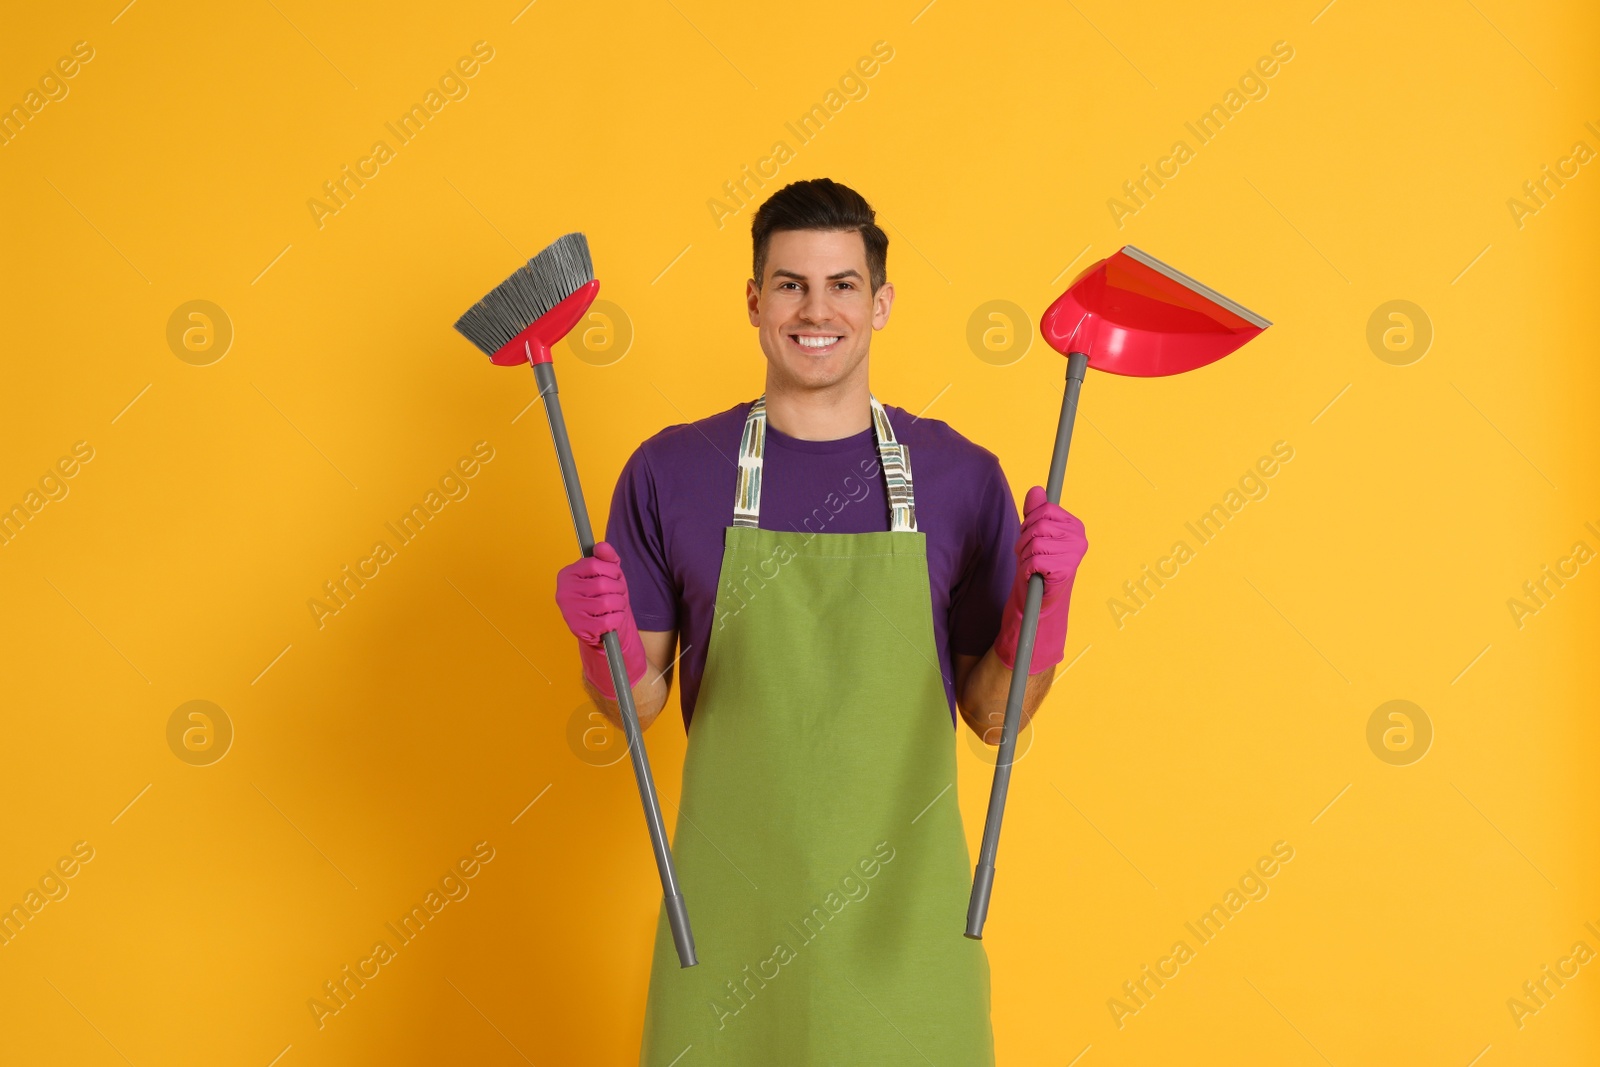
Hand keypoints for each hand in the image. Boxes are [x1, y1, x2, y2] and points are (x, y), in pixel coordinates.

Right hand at [554, 541, 646, 698]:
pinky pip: (607, 621)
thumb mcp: (607, 574)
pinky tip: (612, 620)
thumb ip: (606, 558)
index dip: (612, 570)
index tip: (614, 576)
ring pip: (607, 603)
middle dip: (618, 589)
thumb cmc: (603, 597)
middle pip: (603, 584)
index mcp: (567, 574)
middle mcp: (563, 591)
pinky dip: (616, 620)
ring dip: (619, 605)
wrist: (600, 629)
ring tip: (616, 607)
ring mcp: (569, 611)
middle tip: (618, 595)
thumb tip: (602, 546)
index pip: (595, 564)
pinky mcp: (578, 628)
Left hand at [995, 487, 1087, 674]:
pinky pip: (1035, 560)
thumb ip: (1034, 513)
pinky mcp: (1066, 570)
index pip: (1044, 509)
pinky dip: (1027, 569)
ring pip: (1035, 541)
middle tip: (1029, 556)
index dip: (1029, 523)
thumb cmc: (1036, 567)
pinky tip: (1034, 577)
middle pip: (1038, 524)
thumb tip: (1035, 489)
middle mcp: (1079, 538)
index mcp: (1074, 526)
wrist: (1037, 602)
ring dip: (1025, 556)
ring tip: (1032, 567)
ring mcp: (1074, 554)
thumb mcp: (1032, 535)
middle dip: (1024, 540)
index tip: (1031, 538)